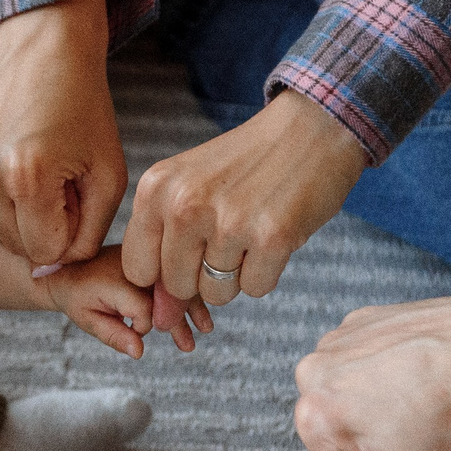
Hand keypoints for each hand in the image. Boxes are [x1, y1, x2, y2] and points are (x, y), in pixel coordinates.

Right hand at [0, 5, 125, 271]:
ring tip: (31, 164)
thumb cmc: (84, 108)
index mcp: (28, 177)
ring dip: (13, 206)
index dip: (66, 231)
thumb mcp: (108, 173)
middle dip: (40, 223)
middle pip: (13, 242)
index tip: (74, 197)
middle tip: (56, 180)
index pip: (44, 253)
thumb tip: (55, 268)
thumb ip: (89, 232)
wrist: (44, 46)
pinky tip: (6, 152)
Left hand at [36, 246, 213, 356]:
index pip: (147, 311)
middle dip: (179, 323)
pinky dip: (185, 295)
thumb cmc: (78, 298)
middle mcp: (136, 267)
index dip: (143, 328)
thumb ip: (115, 336)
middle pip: (168, 297)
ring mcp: (146, 260)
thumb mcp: (89, 321)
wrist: (67, 268)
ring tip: (205, 330)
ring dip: (191, 309)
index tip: (132, 330)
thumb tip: (140, 354)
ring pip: (176, 286)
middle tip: (188, 347)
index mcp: (120, 281)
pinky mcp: (151, 258)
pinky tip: (199, 313)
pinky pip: (172, 277)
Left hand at [123, 89, 365, 306]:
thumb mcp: (189, 189)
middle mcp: (185, 205)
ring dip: (236, 273)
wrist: (312, 128)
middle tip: (228, 233)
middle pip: (177, 287)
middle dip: (202, 273)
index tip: (187, 252)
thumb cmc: (244, 165)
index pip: (138, 269)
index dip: (162, 272)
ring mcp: (229, 222)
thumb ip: (164, 250)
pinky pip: (255, 290)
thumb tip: (158, 322)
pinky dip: (267, 271)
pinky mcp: (273, 237)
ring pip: (216, 294)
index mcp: (156, 189)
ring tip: (250, 230)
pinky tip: (273, 233)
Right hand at [293, 275, 450, 450]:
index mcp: (316, 417)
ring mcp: (340, 341)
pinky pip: (375, 373)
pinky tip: (433, 376)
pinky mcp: (366, 321)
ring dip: (394, 411)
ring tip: (434, 400)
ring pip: (360, 407)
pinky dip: (401, 378)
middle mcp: (315, 373)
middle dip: (389, 445)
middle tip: (431, 429)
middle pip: (348, 443)